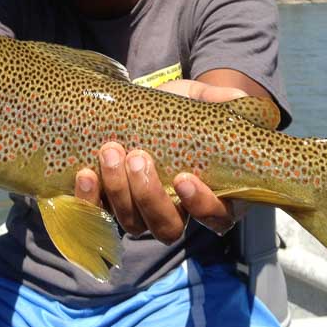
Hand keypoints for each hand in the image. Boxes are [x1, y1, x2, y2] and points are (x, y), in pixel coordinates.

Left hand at [74, 79, 249, 242]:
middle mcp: (176, 212)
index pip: (215, 217)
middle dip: (149, 197)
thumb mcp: (201, 100)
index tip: (184, 178)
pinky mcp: (109, 204)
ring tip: (110, 155)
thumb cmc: (182, 110)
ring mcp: (141, 213)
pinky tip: (86, 173)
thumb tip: (240, 99)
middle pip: (167, 227)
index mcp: (212, 195)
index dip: (201, 205)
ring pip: (132, 224)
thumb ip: (221, 100)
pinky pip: (98, 215)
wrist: (142, 108)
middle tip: (137, 159)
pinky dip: (89, 199)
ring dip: (119, 193)